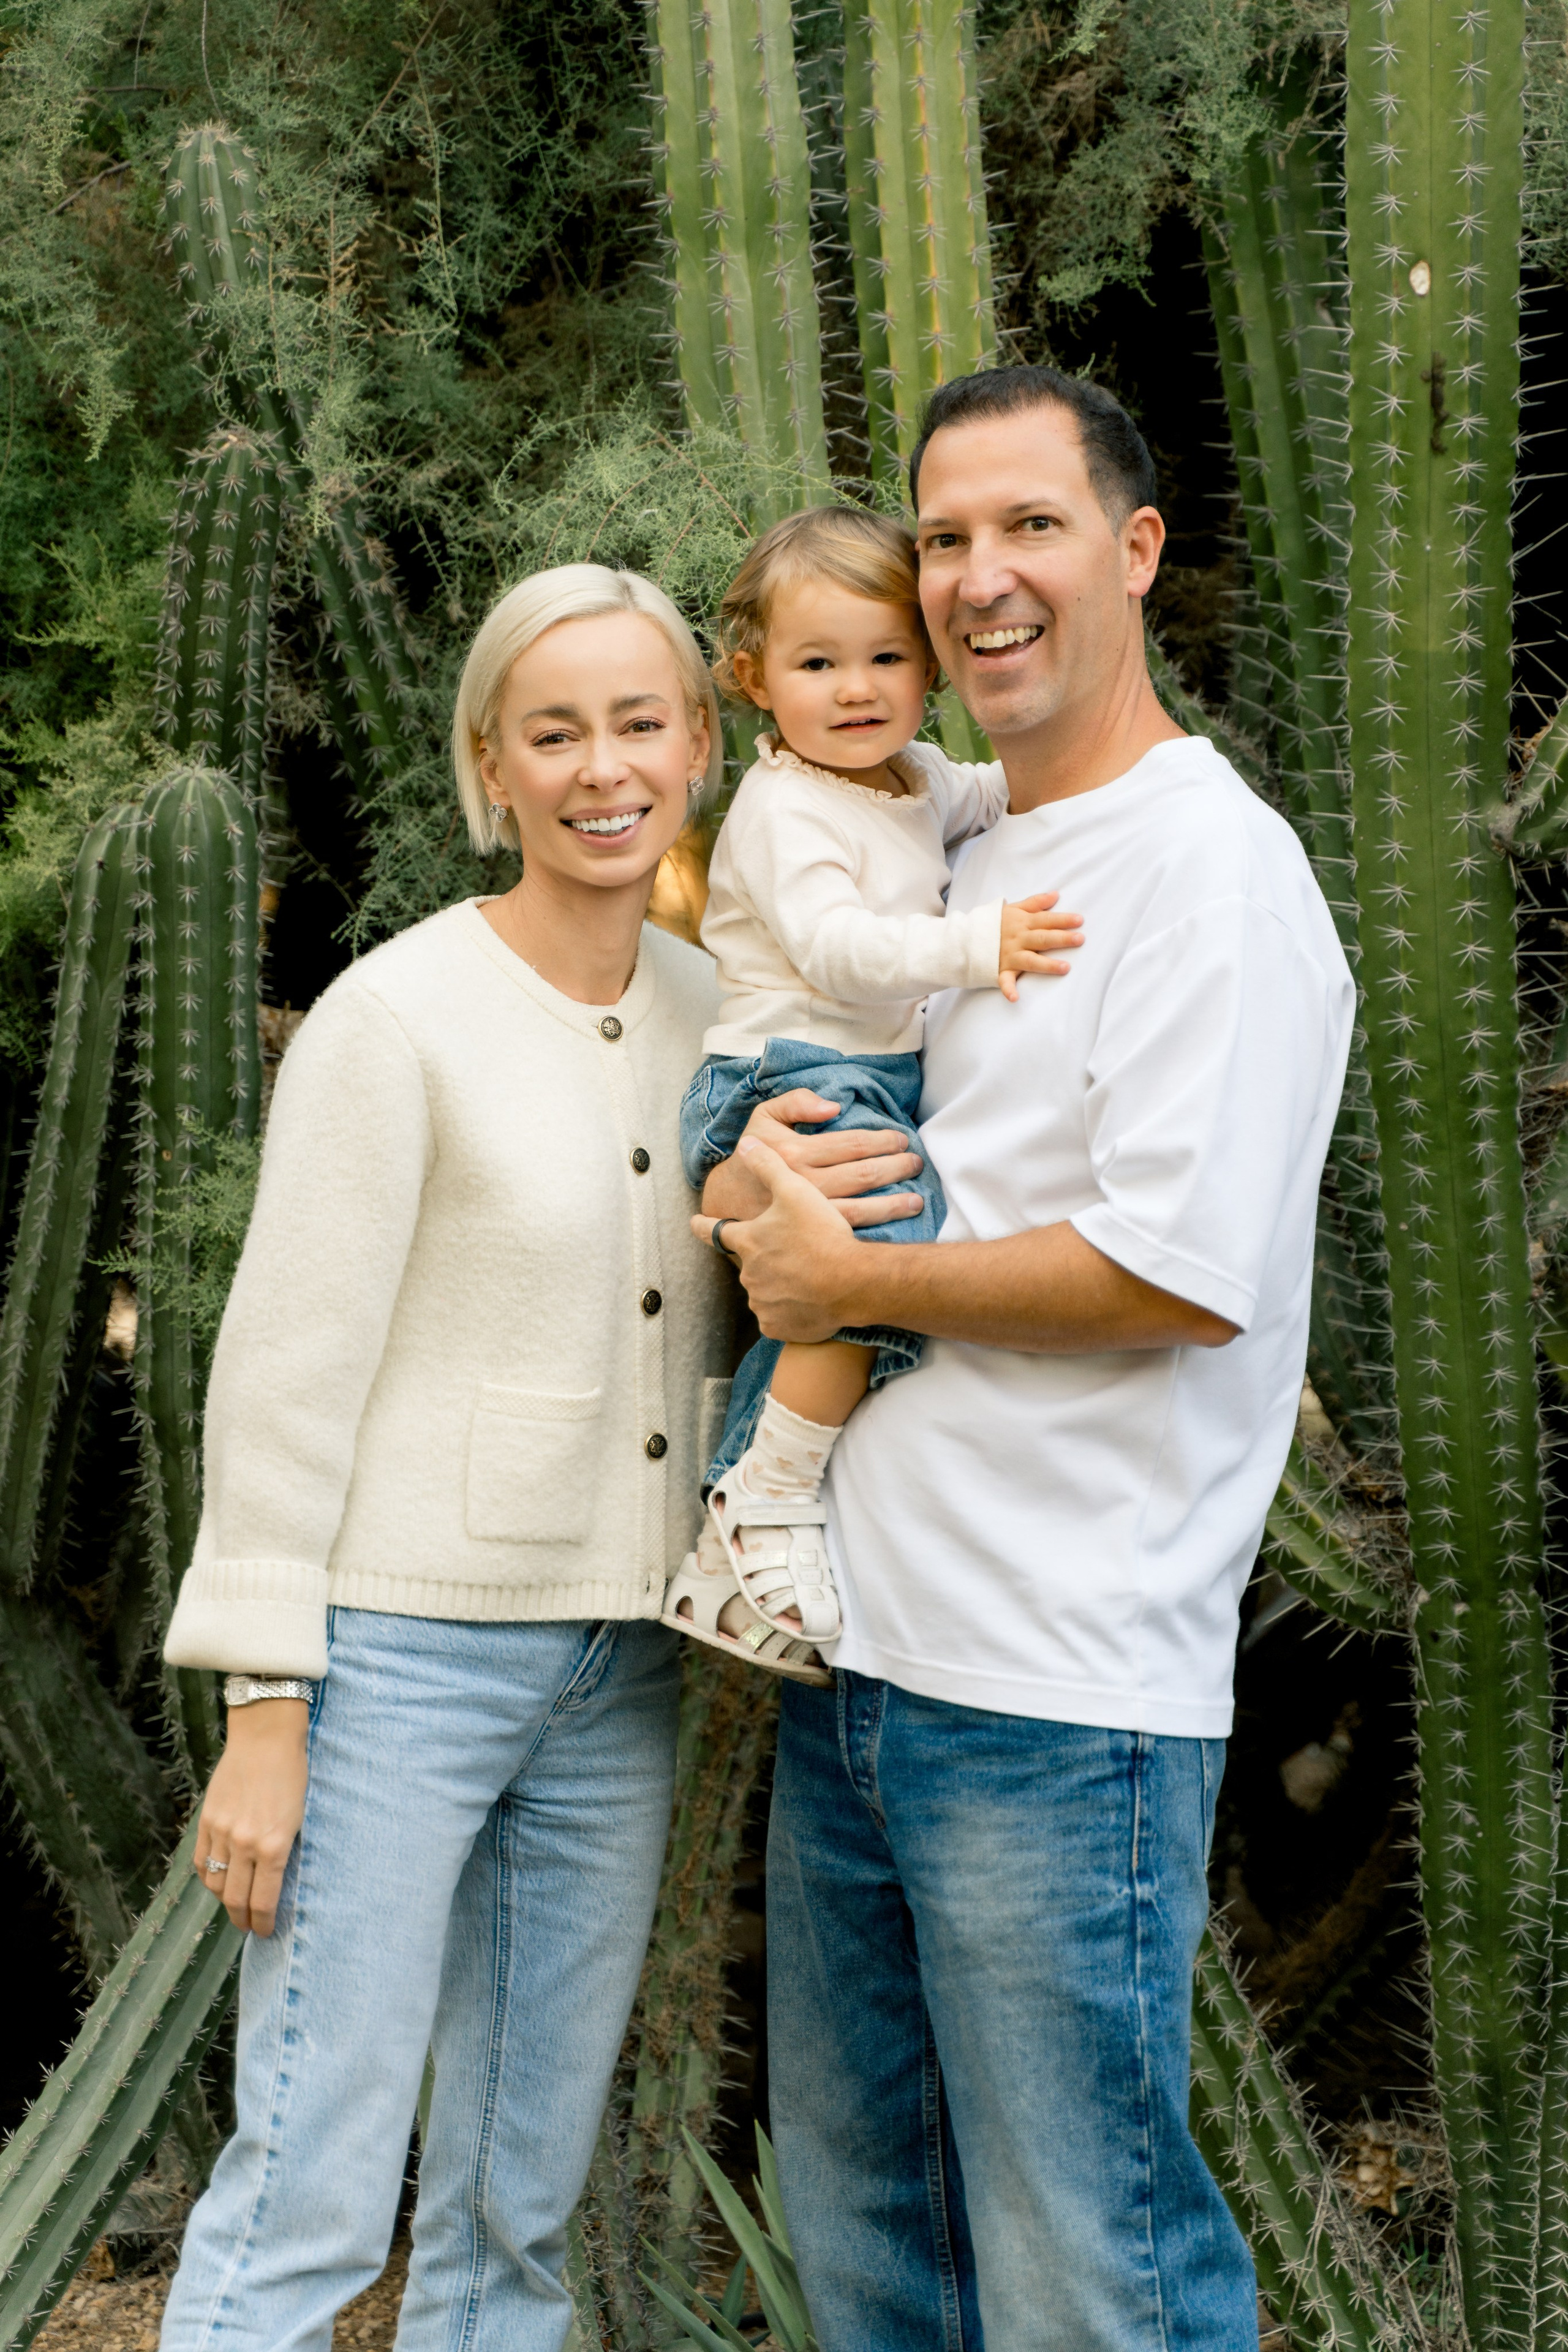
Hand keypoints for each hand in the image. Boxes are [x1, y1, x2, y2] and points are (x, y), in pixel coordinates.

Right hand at [193, 1698, 309, 1936]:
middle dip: (243, 1920)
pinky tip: (218, 1881)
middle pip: (236, 1899)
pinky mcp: (206, 1820)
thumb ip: (283, 1851)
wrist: (266, 1736)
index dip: (262, 1923)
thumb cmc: (293, 1774)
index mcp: (273, 1846)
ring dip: (225, 1900)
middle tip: (249, 1928)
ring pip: (216, 1884)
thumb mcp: (298, 1817)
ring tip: (234, 1906)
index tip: (265, 1932)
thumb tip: (273, 1882)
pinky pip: (202, 1862)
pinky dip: (209, 1877)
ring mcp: (222, 1832)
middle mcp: (244, 1844)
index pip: (262, 1901)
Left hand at [696, 1137, 872, 1340]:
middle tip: (787, 1255)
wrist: (851, 1281)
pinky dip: (789, 1311)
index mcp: (748, 1240)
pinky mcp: (778, 1326)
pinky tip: (808, 1302)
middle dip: (762, 1259)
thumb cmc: (821, 1234)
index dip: (702, 1225)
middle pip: (748, 1263)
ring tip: (804, 1278)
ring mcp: (762, 1303)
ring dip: (778, 1285)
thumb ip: (768, 1165)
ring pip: (764, 1291)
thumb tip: (745, 1143)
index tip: (693, 1222)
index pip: (714, 1230)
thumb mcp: (795, 1190)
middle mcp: (748, 1274)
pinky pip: (779, 1319)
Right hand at [700, 1088, 923, 1226]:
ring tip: (917, 1198)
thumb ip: (795, 1101)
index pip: (850, 1144)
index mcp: (795, 1152)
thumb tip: (833, 1106)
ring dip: (894, 1203)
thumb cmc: (753, 1154)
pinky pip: (849, 1230)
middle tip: (916, 1162)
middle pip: (862, 1175)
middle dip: (895, 1167)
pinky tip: (895, 1221)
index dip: (880, 1140)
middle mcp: (803, 1183)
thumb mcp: (764, 1117)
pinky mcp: (810, 1234)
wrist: (726, 1200)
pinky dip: (877, 1225)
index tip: (900, 1138)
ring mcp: (808, 1213)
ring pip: (861, 1207)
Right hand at [998, 891, 1083, 1002]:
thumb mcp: (1013, 909)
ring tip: (1065, 968)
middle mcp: (1018, 939)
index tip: (1080, 920)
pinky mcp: (1000, 970)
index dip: (1062, 920)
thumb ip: (1035, 903)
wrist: (967, 937)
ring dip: (1047, 965)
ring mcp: (1010, 955)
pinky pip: (1004, 980)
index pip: (1045, 920)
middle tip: (1080, 939)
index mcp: (1022, 923)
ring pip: (1031, 960)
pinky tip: (1015, 998)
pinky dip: (1008, 989)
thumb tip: (1056, 895)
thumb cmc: (994, 923)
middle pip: (1042, 938)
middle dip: (1061, 939)